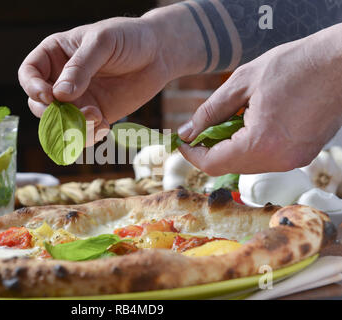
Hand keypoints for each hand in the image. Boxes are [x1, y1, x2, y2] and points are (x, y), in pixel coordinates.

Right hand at [18, 5, 206, 145]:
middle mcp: (62, 79)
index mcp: (56, 55)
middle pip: (39, 104)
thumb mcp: (102, 42)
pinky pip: (82, 133)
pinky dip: (89, 136)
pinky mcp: (95, 114)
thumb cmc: (129, 38)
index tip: (49, 96)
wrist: (159, 54)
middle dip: (53, 114)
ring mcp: (78, 99)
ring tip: (97, 120)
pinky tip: (103, 128)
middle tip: (75, 114)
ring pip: (60, 123)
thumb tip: (60, 94)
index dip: (33, 87)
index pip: (29, 74)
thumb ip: (81, 67)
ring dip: (72, 129)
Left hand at [177, 23, 341, 175]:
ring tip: (230, 120)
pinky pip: (267, 158)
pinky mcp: (303, 154)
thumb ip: (209, 112)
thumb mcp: (241, 83)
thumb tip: (188, 132)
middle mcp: (279, 160)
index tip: (182, 142)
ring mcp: (294, 160)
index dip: (192, 154)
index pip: (213, 164)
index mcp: (261, 144)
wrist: (340, 62)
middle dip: (210, 150)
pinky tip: (251, 123)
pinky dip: (251, 146)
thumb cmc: (294, 65)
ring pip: (248, 164)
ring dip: (231, 148)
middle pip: (229, 167)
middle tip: (202, 129)